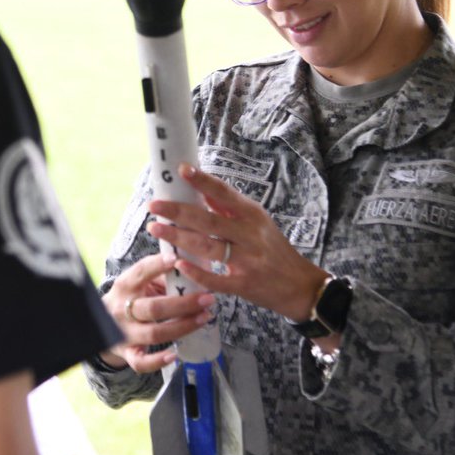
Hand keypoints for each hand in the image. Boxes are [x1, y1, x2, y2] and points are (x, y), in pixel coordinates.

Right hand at [100, 251, 214, 373]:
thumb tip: (194, 269)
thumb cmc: (131, 298)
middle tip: (208, 299)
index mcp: (125, 286)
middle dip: (184, 304)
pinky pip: (141, 362)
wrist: (101, 324)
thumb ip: (161, 277)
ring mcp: (124, 333)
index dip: (157, 265)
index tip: (176, 259)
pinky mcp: (127, 353)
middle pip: (154, 308)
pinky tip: (175, 355)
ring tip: (204, 318)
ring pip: (154, 334)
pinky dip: (158, 360)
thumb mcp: (139, 283)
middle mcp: (122, 309)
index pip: (140, 272)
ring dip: (182, 327)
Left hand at [147, 164, 327, 322]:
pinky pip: (216, 279)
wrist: (300, 285)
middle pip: (208, 220)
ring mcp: (247, 261)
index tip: (181, 170)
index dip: (202, 180)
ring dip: (178, 237)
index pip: (224, 193)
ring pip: (207, 247)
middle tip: (154, 204)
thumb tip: (201, 187)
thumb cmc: (273, 249)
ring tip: (156, 228)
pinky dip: (196, 271)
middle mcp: (250, 235)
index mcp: (253, 215)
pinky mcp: (243, 285)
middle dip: (178, 211)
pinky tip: (178, 262)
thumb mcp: (257, 222)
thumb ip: (229, 208)